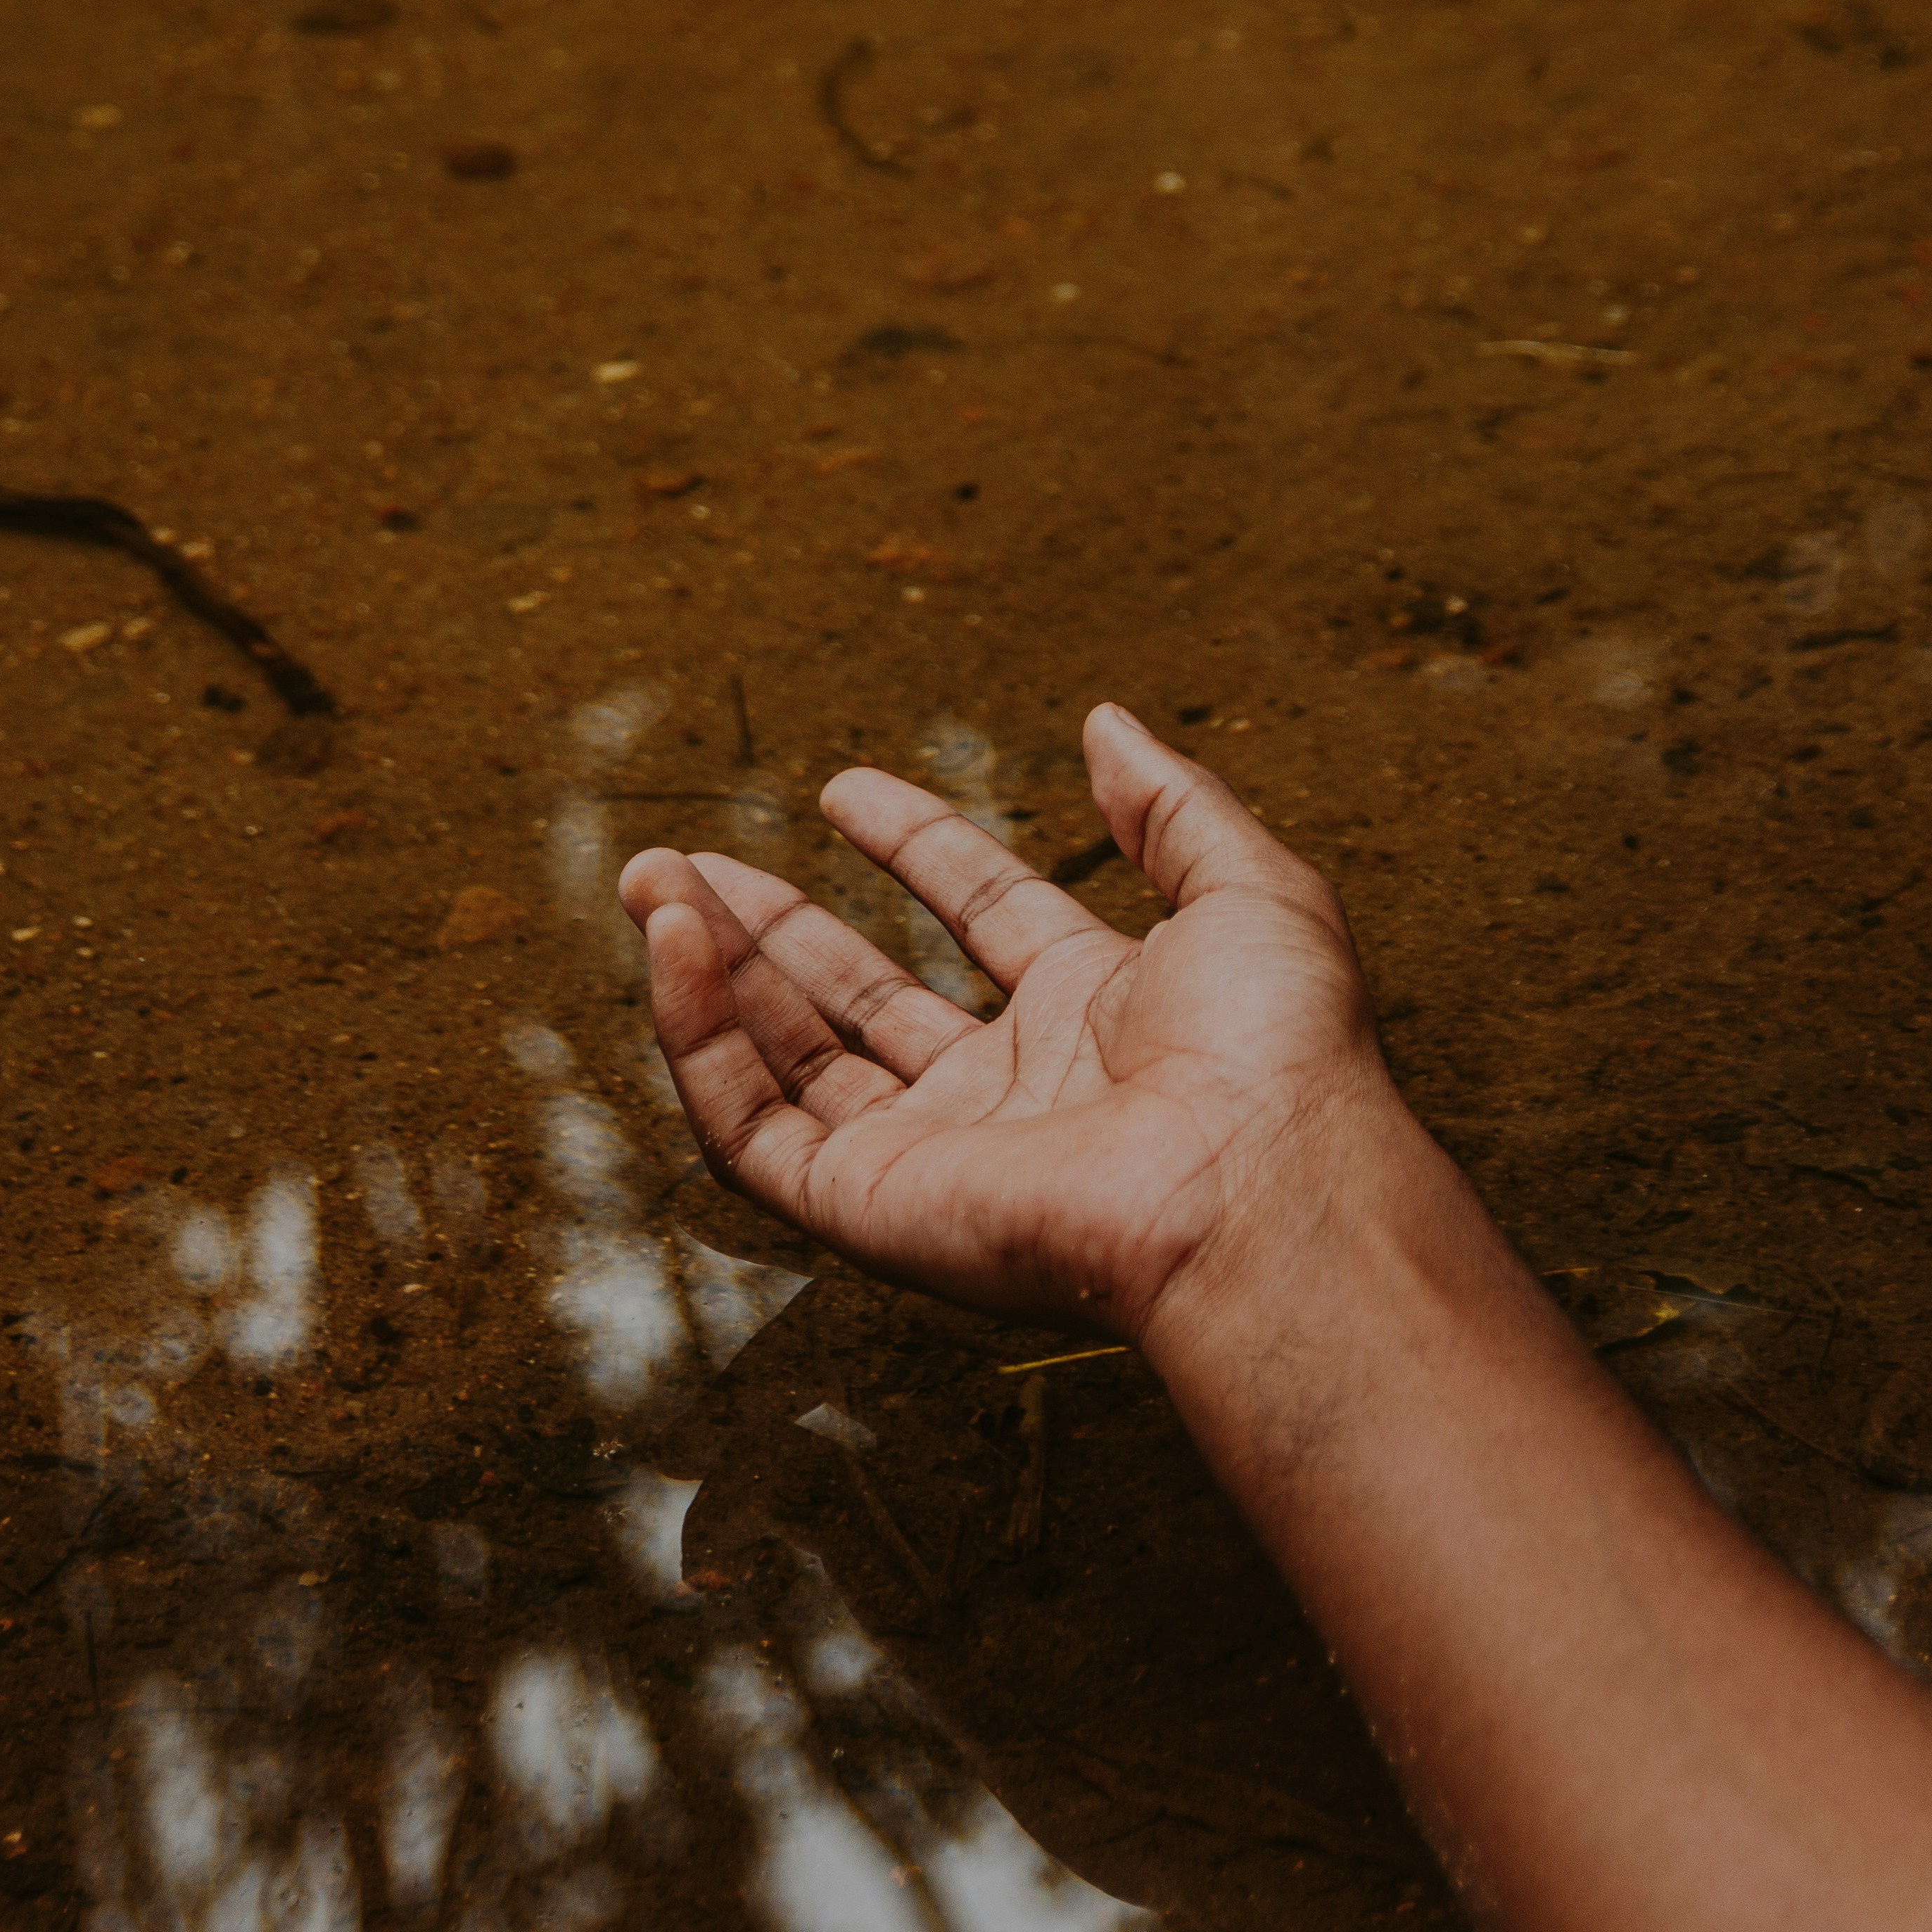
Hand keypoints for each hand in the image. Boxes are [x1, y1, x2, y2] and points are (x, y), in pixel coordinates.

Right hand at [618, 700, 1398, 1341]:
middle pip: (861, 995)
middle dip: (773, 922)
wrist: (1254, 1187)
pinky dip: (700, 1039)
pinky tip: (675, 948)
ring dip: (715, 969)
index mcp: (1093, 1011)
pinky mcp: (872, 1208)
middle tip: (684, 858)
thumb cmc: (1277, 1051)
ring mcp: (934, 1152)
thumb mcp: (1247, 887)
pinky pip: (752, 1129)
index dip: (912, 844)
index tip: (840, 789)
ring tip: (653, 882)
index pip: (979, 914)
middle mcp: (1007, 1087)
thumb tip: (1107, 723)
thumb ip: (1170, 806)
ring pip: (790, 1060)